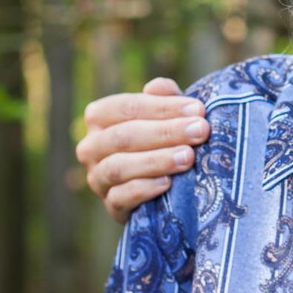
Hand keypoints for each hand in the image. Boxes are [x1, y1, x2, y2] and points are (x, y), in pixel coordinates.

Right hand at [75, 77, 209, 223]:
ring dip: (157, 160)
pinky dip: (144, 189)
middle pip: (124, 136)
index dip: (162, 107)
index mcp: (100, 117)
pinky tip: (168, 183)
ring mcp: (97, 178)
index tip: (197, 109)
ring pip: (119, 167)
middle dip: (166, 132)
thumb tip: (158, 87)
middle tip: (201, 131)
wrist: (162, 184)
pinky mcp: (110, 205)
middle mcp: (91, 147)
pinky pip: (120, 197)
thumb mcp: (165, 114)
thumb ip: (163, 97)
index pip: (126, 107)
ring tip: (188, 157)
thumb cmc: (163, 136)